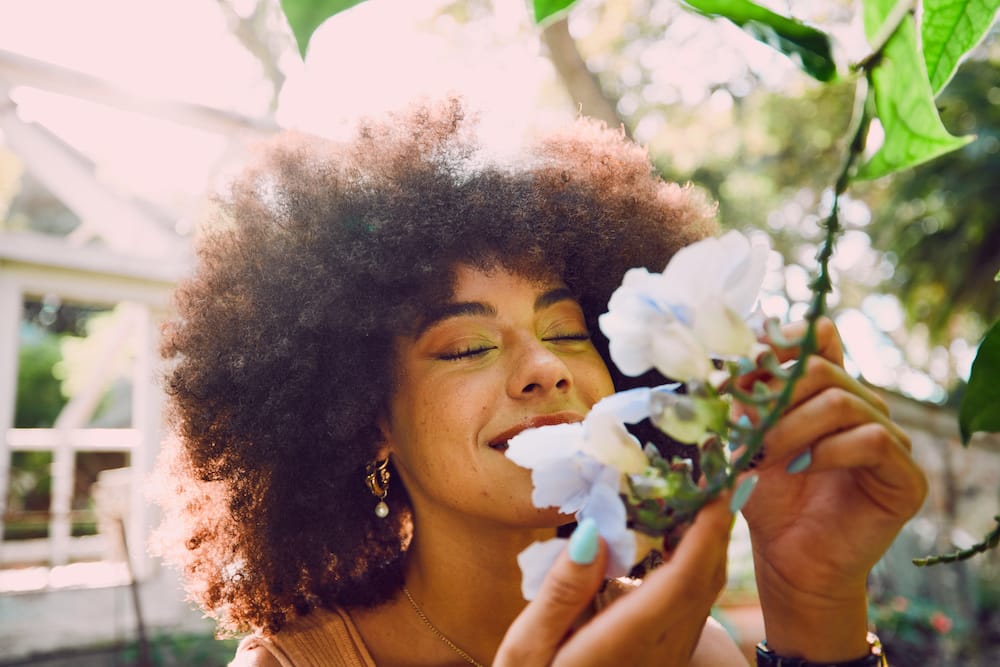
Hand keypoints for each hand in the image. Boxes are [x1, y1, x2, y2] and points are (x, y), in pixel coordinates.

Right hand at [495, 497, 734, 666]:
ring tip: (699, 492)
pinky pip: (692, 604)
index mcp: (626, 641)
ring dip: (709, 541)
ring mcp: (667, 656)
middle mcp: (660, 649)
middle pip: (704, 580)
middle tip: (715, 471)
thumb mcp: (529, 649)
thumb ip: (561, 592)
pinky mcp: (664, 658)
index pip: (682, 579)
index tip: (715, 485)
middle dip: (716, 524)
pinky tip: (677, 538)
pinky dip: (695, 563)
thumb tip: (592, 533)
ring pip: (704, 593)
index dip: (705, 531)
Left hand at [739, 317, 927, 659]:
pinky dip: (830, 450)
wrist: (787, 558)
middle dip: (777, 395)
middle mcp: (863, 407)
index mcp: (827, 391)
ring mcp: (890, 440)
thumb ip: (747, 403)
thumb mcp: (747, 441)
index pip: (820, 338)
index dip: (786, 339)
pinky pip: (875, 440)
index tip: (750, 358)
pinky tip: (802, 468)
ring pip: (844, 403)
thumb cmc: (767, 497)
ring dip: (793, 427)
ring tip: (765, 456)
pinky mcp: (906, 477)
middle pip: (822, 369)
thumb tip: (739, 366)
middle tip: (749, 429)